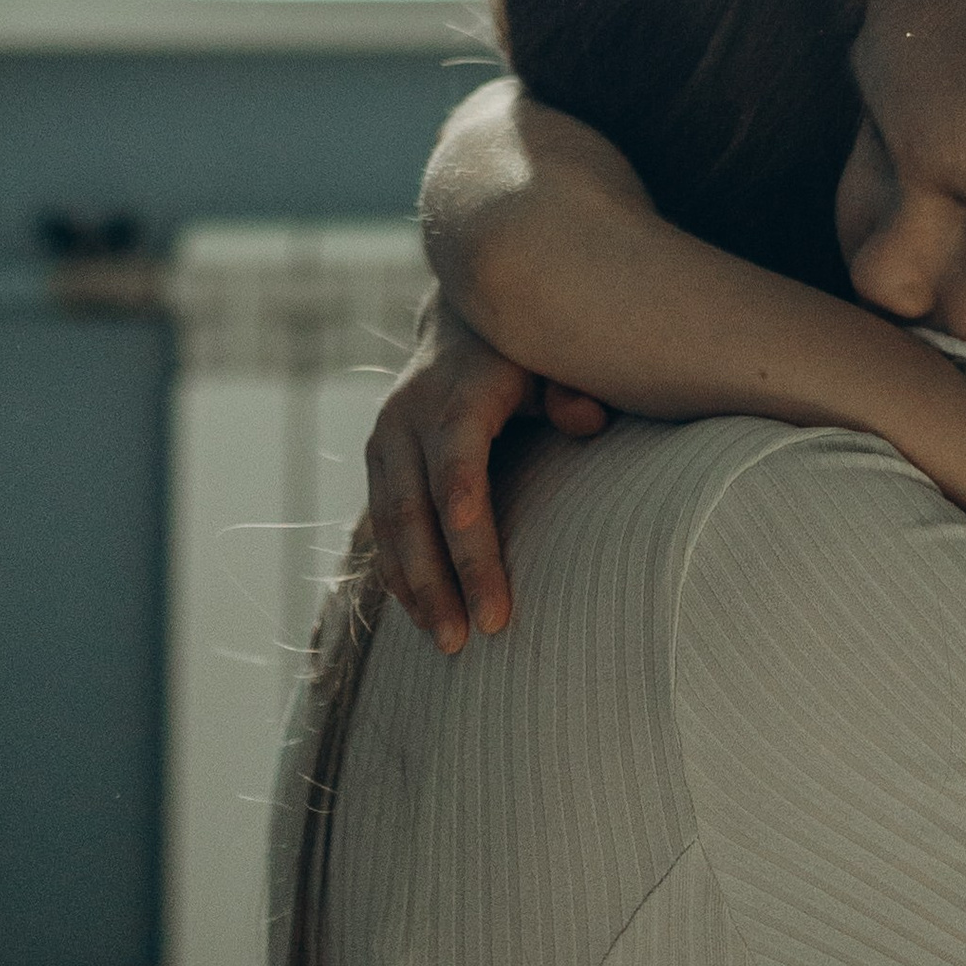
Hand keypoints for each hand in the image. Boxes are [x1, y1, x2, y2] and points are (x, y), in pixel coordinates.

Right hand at [364, 291, 608, 652]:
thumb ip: (572, 389)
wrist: (463, 323)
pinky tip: (422, 615)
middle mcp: (408, 416)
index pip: (459, 462)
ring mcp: (385, 441)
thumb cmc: (528, 354)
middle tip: (466, 640)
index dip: (467, 523)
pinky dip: (400, 574)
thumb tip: (588, 421)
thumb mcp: (553, 359)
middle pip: (418, 508)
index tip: (482, 581)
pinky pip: (381, 528)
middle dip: (440, 578)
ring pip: (391, 525)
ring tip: (447, 642)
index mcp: (459, 392)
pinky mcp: (377, 463)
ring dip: (416, 587)